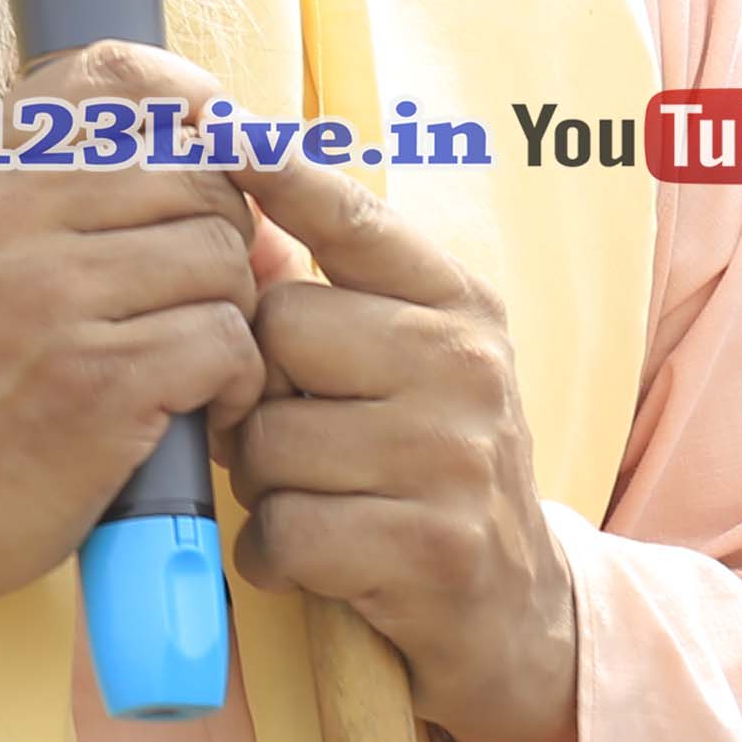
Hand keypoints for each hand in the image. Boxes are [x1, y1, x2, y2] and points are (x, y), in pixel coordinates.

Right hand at [0, 42, 269, 633]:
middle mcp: (5, 214)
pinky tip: (193, 411)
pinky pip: (226, 341)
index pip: (108, 79)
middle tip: (197, 302)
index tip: (210, 156)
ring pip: (222, 257)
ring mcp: (51, 294)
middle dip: (223, 239)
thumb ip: (52, 191)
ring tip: (189, 362)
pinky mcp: (98, 378)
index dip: (185, 106)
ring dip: (230, 317)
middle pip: (194, 175)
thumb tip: (224, 161)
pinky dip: (230, 385)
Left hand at [227, 144, 586, 741]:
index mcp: (458, 304)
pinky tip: (322, 558)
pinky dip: (278, 556)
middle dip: (255, 392)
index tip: (225, 129)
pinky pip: (284, 530)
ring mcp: (455, 454)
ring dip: (262, 483)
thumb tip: (225, 208)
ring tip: (320, 497)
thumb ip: (327, 295)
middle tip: (299, 434)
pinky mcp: (432, 546)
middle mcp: (466, 364)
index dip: (286, 176)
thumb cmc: (421, 465)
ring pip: (265, 439)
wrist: (516, 611)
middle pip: (276, 332)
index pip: (356, 222)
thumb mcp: (402, 365)